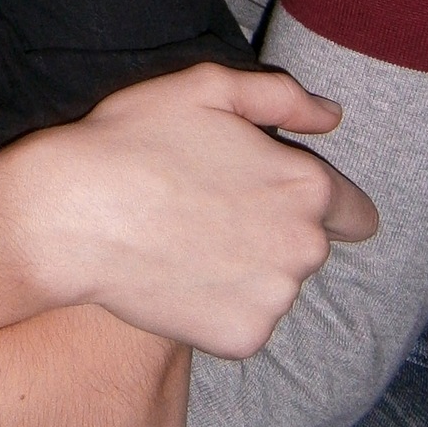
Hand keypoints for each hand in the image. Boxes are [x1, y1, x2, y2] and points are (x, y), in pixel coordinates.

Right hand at [0, 64, 378, 358]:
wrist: (71, 216)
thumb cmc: (134, 140)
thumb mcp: (206, 88)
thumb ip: (282, 97)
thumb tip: (333, 116)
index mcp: (305, 184)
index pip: (356, 212)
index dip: (326, 204)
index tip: (278, 202)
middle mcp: (304, 248)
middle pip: (308, 248)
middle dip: (273, 232)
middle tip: (210, 213)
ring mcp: (274, 299)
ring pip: (274, 286)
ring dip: (246, 270)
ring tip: (186, 244)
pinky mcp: (242, 338)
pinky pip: (244, 322)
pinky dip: (218, 307)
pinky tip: (176, 279)